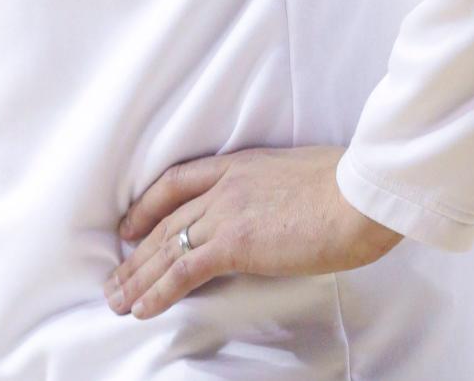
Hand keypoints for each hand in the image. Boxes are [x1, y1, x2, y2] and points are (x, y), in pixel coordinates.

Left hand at [103, 144, 403, 319]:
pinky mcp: (235, 243)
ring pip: (167, 247)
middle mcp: (224, 185)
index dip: (148, 204)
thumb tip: (279, 212)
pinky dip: (159, 292)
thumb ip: (276, 193)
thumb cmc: (348, 187)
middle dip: (136, 252)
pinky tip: (142, 309)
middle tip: (114, 277)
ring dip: (138, 277)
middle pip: (166, 219)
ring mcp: (226, 213)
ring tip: (116, 300)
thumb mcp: (301, 177)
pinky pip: (185, 271)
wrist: (359, 191)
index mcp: (239, 165)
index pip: (178, 181)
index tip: (130, 224)